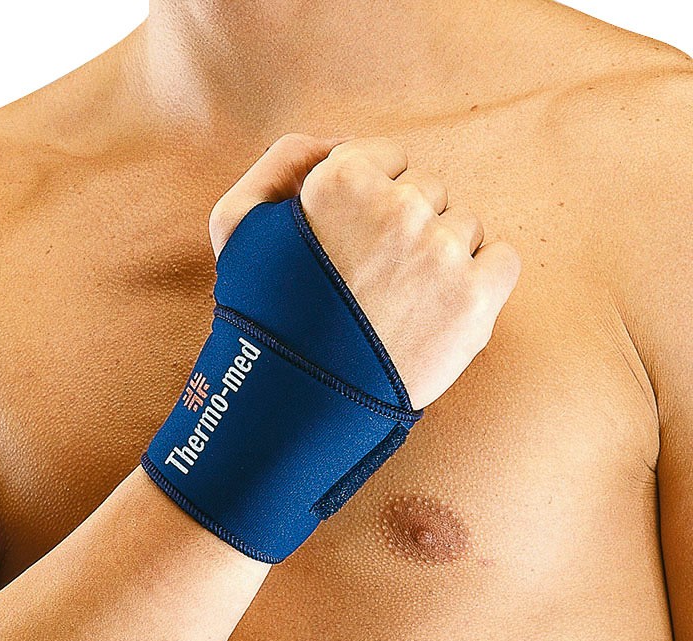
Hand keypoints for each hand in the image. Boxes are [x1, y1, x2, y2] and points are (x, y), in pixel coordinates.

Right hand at [210, 134, 520, 408]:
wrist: (301, 401)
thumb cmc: (268, 315)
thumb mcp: (237, 227)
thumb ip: (282, 162)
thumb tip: (340, 141)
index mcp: (342, 180)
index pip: (389, 159)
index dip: (374, 202)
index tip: (360, 240)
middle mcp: (397, 207)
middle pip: (429, 192)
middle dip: (407, 228)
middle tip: (377, 279)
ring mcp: (440, 253)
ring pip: (465, 226)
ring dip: (443, 256)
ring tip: (405, 302)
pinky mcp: (475, 299)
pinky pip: (502, 259)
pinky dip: (483, 279)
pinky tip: (446, 307)